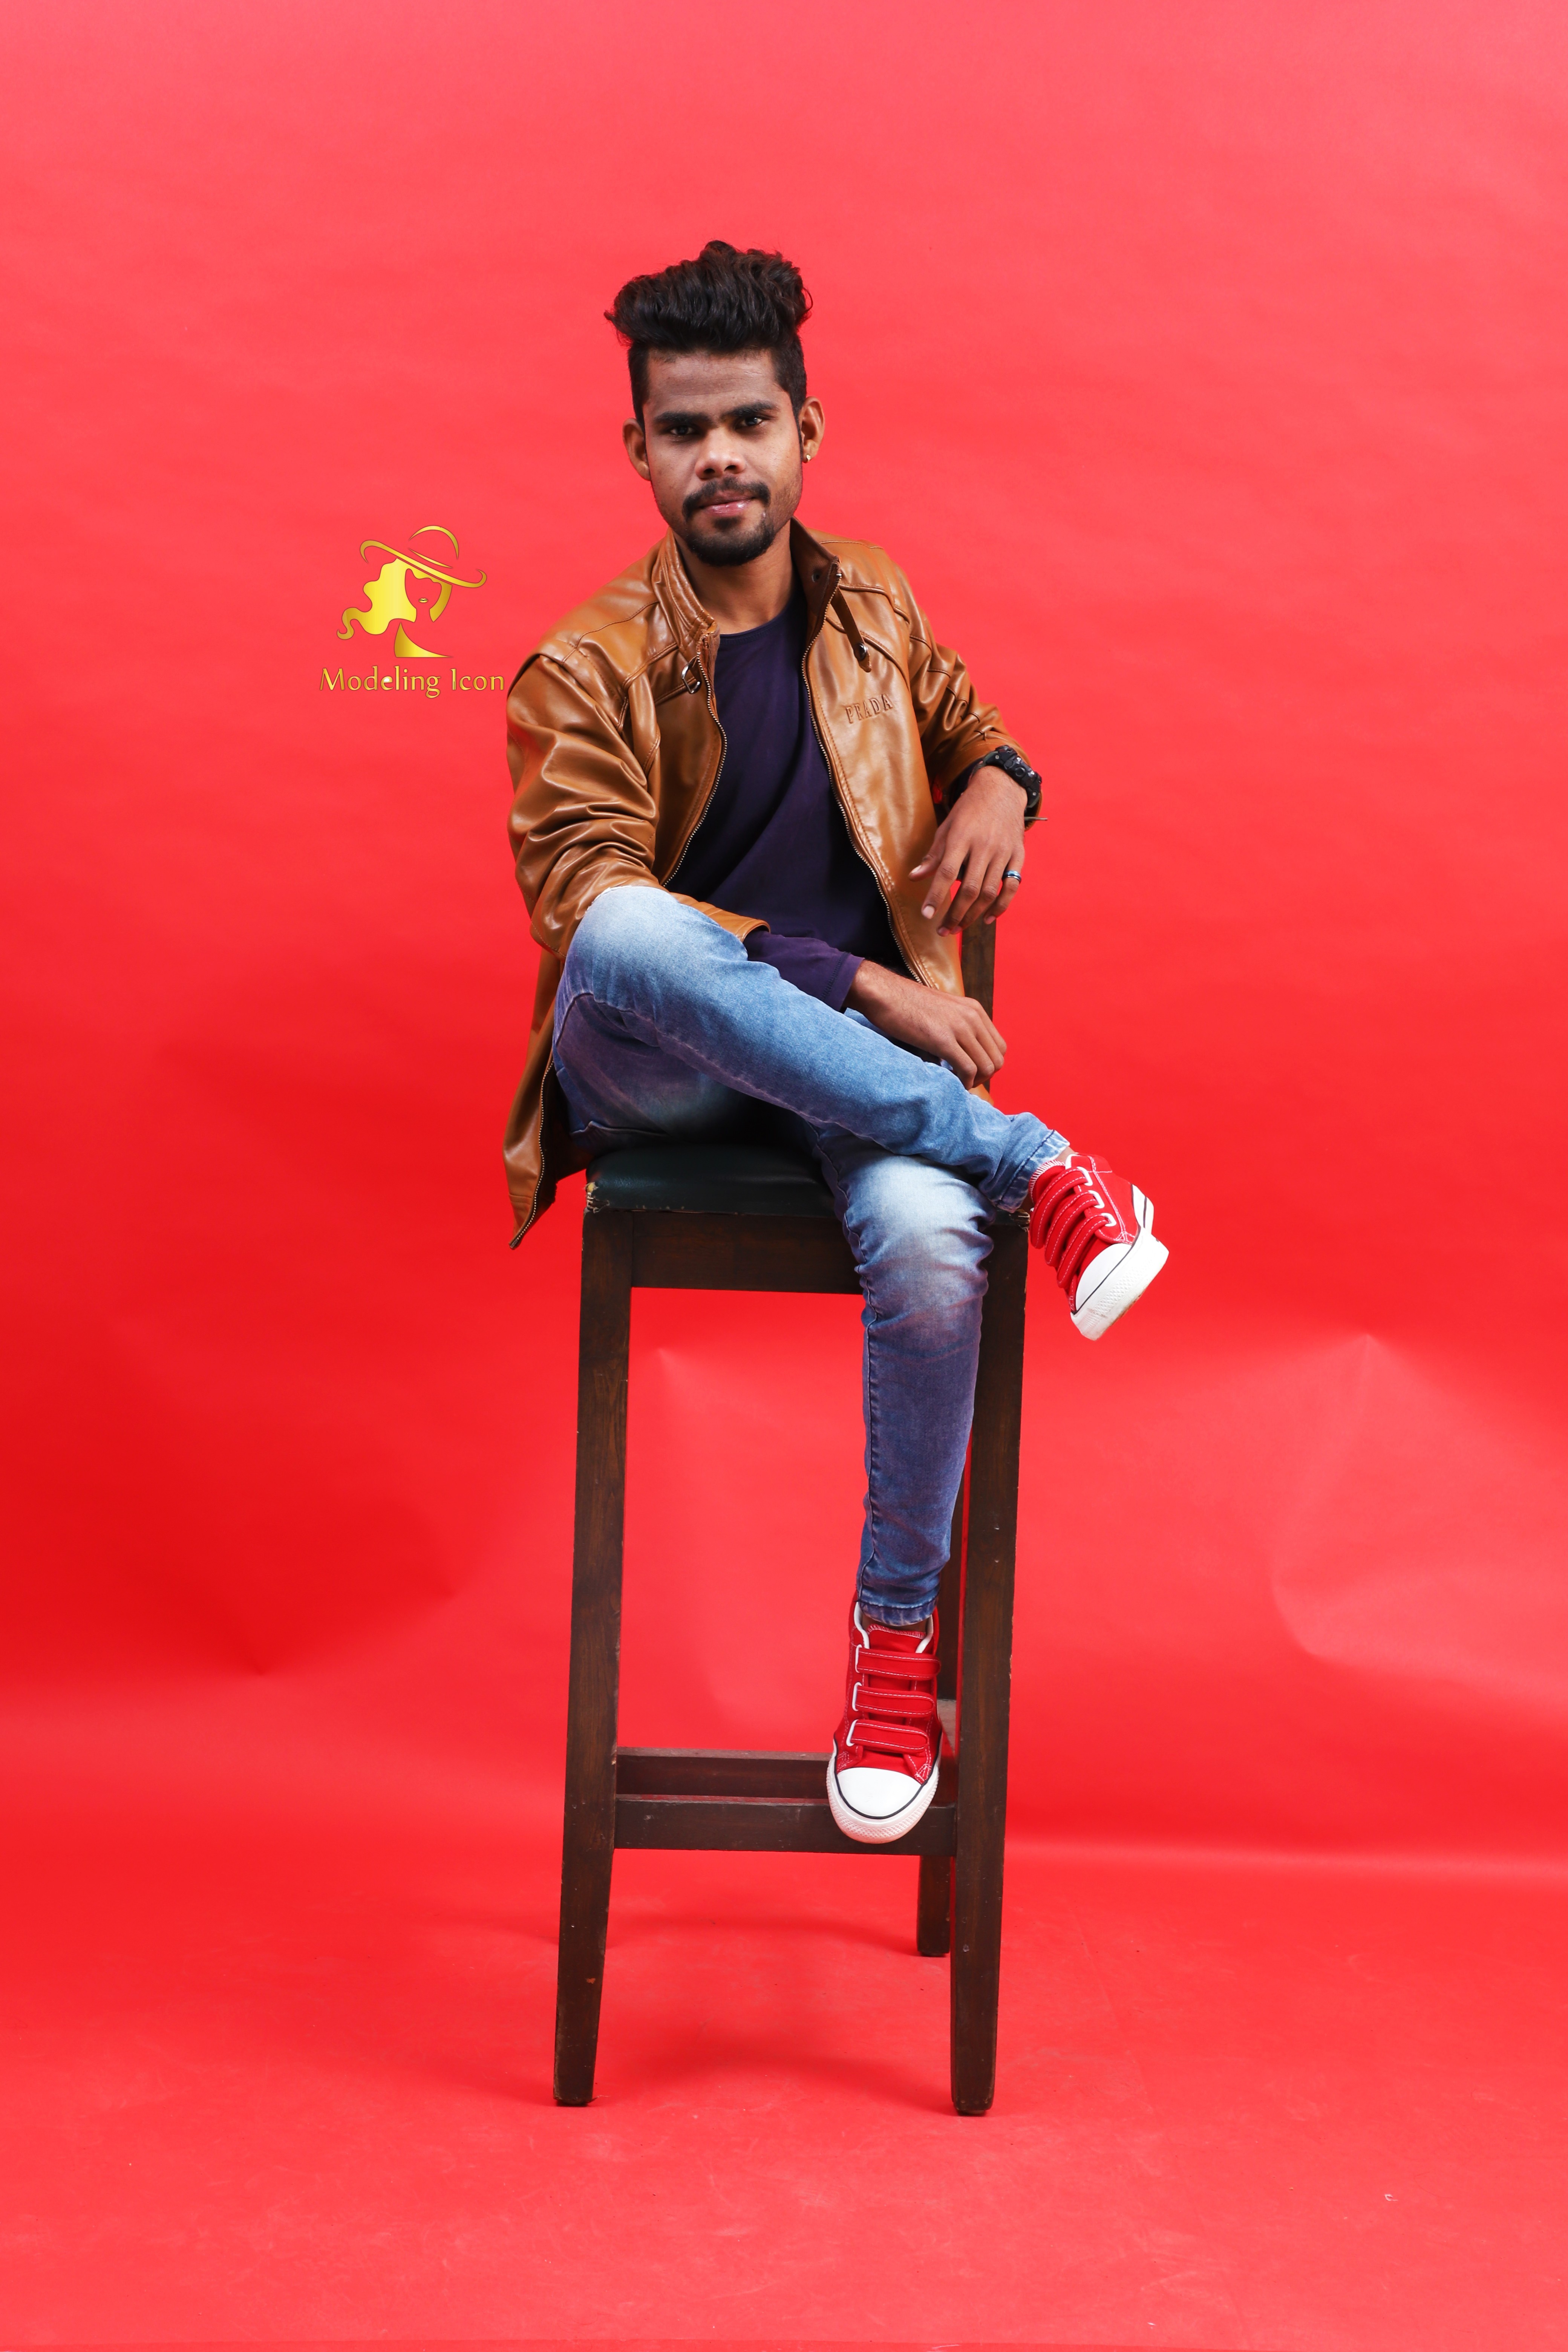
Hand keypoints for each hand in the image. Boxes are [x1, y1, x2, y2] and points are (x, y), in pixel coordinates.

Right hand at [846, 959, 1006, 1088]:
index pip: (999, 1046)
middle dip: (984, 1077)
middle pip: (997, 1059)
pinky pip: (968, 1069)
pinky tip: (951, 1083)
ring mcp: (959, 1027)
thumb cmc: (906, 1005)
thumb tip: (963, 1054)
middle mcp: (972, 1017)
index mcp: (974, 1009)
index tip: (971, 1072)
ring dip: (975, 1082)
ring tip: (957, 1083)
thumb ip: (958, 1027)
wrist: (883, 994)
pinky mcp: (943, 1040)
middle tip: (964, 1082)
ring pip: (986, 1066)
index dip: (988, 1064)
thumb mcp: (942, 1011)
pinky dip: (963, 1083)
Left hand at [910, 765, 1026, 934]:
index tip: (926, 914)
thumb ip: (933, 855)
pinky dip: (1001, 906)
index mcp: (962, 837)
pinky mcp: (1018, 855)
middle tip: (943, 929)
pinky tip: (987, 918)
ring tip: (959, 927)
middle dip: (955, 914)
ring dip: (973, 915)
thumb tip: (914, 877)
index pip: (947, 872)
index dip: (936, 896)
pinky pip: (1011, 886)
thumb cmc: (969, 810)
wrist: (1002, 789)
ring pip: (990, 892)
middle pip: (970, 889)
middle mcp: (984, 846)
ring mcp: (1003, 852)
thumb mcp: (947, 827)